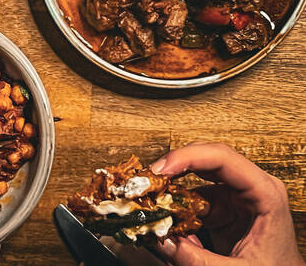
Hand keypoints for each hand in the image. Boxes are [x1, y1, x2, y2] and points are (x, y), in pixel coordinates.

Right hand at [150, 142, 304, 265]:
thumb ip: (195, 258)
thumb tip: (159, 241)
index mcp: (266, 195)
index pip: (223, 159)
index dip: (187, 158)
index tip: (160, 170)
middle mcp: (251, 189)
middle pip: (207, 160)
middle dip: (174, 167)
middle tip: (148, 179)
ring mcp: (236, 198)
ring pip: (196, 180)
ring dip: (172, 189)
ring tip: (151, 200)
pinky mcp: (224, 210)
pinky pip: (193, 200)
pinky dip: (176, 209)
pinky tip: (166, 220)